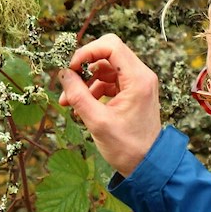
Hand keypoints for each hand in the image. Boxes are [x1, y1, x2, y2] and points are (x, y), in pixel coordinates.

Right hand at [57, 34, 161, 176]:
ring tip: (68, 101)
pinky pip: (109, 81)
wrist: (148, 166)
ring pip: (105, 68)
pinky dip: (93, 90)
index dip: (87, 51)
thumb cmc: (127, 147)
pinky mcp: (132, 93)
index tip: (71, 68)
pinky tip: (80, 106)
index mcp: (138, 79)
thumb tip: (63, 74)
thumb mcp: (97, 121)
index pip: (110, 45)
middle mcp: (141, 76)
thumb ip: (78, 95)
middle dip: (84, 66)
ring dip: (85, 81)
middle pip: (107, 53)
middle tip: (68, 81)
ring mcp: (137, 83)